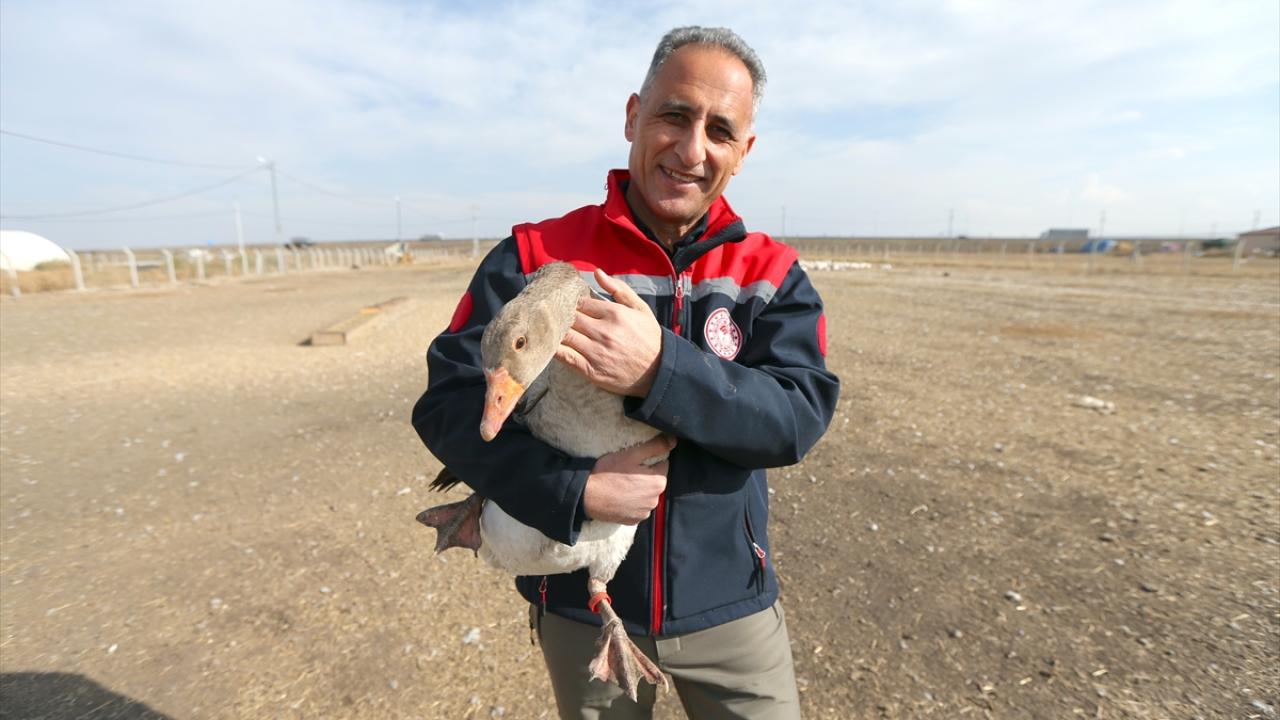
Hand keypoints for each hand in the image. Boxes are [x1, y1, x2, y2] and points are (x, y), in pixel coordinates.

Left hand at [556, 268, 662, 397]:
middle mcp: (604, 332)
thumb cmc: (649, 338)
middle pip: (570, 318)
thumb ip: (618, 289)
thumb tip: (597, 272)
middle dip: (561, 315)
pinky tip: (549, 344)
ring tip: (549, 328)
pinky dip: (554, 349)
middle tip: (553, 315)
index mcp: (615, 314)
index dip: (571, 303)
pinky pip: (566, 357)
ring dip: (555, 331)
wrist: (659, 372)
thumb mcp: (640, 309)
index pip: (581, 302)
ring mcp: (596, 352)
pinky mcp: (591, 370)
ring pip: (565, 335)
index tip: (567, 304)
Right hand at [583, 435, 676, 524]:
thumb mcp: (631, 454)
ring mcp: (643, 513)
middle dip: (644, 476)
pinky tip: (619, 497)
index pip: (662, 465)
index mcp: (658, 483)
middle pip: (655, 482)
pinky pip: (637, 509)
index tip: (633, 462)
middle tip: (626, 472)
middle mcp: (655, 501)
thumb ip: (655, 446)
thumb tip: (674, 441)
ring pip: (646, 496)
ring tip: (621, 485)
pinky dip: (631, 503)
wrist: (586, 496)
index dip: (648, 461)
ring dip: (639, 491)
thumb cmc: (607, 473)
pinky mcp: (633, 521)